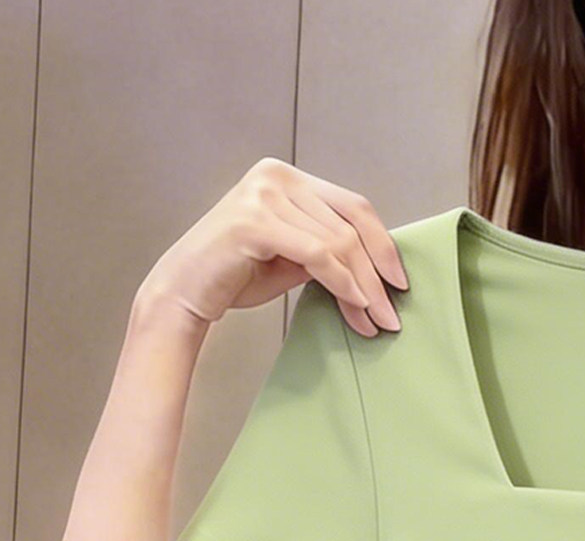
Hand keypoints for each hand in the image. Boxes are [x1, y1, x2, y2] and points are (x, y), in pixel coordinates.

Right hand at [138, 157, 408, 334]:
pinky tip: (355, 306)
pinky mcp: (255, 222)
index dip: (383, 244)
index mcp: (287, 177)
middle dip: (377, 274)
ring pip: (338, 243)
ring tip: (375, 320)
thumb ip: (328, 250)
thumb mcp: (293, 257)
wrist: (185, 291)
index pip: (353, 206)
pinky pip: (317, 255)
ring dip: (363, 288)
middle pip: (350, 225)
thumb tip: (377, 270)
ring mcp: (264, 194)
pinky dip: (342, 283)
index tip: (400, 282)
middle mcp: (277, 175)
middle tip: (391, 315)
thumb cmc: (236, 276)